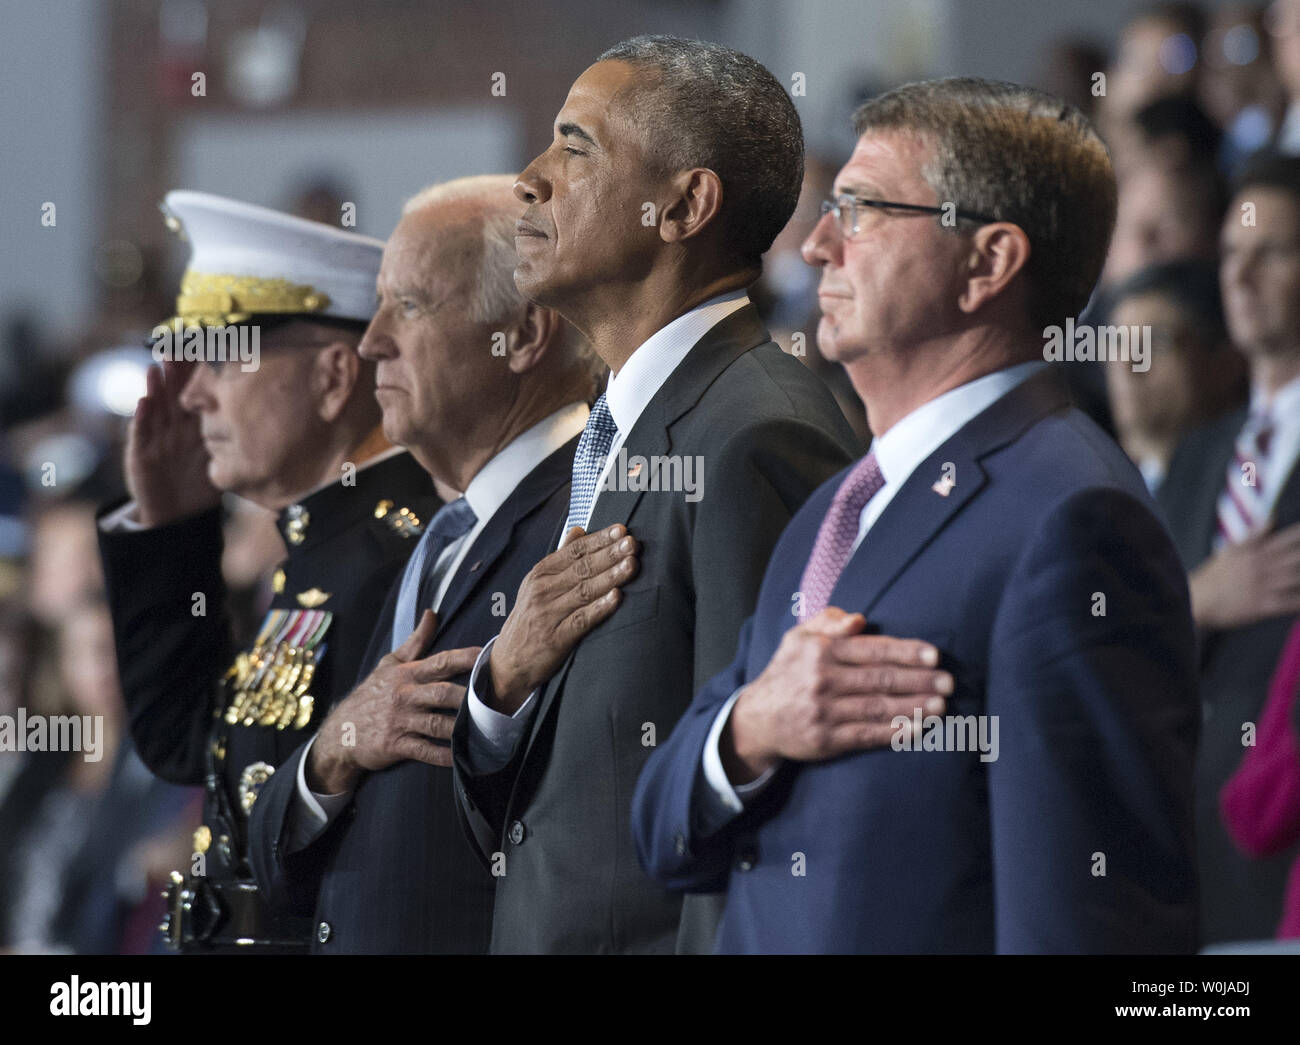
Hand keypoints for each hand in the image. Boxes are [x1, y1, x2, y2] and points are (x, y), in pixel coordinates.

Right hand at [125, 362, 220, 526]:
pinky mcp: (141, 452)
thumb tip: (273, 420)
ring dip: (156, 386)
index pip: (199, 392)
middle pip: (175, 392)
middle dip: (176, 370)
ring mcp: (157, 436)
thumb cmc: (202, 484)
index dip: (199, 372)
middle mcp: (175, 425)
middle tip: (178, 346)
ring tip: (157, 366)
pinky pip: (141, 433)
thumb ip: (236, 439)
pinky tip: (143, 402)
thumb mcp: (223, 459)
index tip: (206, 347)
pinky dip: (142, 418)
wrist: (177, 515)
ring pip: (157, 406)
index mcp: (196, 424)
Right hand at [306, 610, 480, 792]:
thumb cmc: (372, 695)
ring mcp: (401, 721)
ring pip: (437, 723)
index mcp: (407, 674)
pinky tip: (461, 756)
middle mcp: (405, 696)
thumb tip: (432, 613)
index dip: (464, 659)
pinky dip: (443, 755)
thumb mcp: (390, 664)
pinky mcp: (396, 745)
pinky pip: (424, 750)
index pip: (440, 662)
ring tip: (485, 728)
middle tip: (493, 699)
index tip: (487, 656)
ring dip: (461, 727)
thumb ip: (416, 642)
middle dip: (467, 696)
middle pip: (442, 693)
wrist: (341, 732)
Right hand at [486, 525, 638, 712]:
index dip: (599, 539)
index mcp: (540, 574)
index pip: (574, 552)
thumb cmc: (530, 618)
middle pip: (582, 568)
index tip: (621, 529)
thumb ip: (560, 557)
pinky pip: (581, 620)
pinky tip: (617, 597)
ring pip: (584, 591)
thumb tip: (579, 529)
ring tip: (632, 564)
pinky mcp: (556, 639)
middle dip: (609, 554)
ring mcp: (548, 615)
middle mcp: (542, 591)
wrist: (509, 661)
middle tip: (632, 543)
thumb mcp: (537, 584)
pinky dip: (599, 608)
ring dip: (610, 576)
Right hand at [722, 608, 952, 782]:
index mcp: (820, 650)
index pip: (872, 650)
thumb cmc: (787, 672)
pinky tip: (918, 728)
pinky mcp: (826, 740)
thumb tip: (859, 619)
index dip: (906, 652)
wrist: (757, 719)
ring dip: (914, 706)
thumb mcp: (798, 638)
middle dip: (919, 680)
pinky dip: (895, 732)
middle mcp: (822, 680)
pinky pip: (867, 735)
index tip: (934, 655)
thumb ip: (828, 622)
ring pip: (878, 708)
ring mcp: (824, 712)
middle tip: (948, 681)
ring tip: (941, 705)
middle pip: (880, 679)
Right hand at [1189, 522, 1299, 629]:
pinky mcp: (1262, 606)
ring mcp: (1262, 586)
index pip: (1286, 540)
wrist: (1197, 600)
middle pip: (1295, 558)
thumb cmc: (1214, 576)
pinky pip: (1288, 603)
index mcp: (1255, 553)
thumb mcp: (1230, 550)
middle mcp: (1261, 567)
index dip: (1299, 535)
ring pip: (1295, 578)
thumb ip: (1253, 535)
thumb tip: (1270, 517)